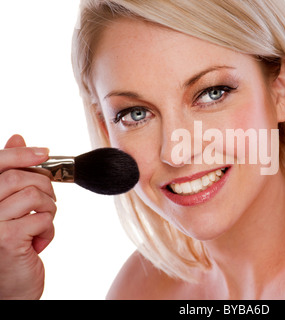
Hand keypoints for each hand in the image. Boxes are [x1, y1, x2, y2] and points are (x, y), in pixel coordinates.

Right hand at [0, 135, 56, 299]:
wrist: (11, 289)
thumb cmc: (12, 246)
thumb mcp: (10, 207)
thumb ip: (10, 175)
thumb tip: (18, 137)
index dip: (21, 153)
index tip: (45, 152)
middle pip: (18, 177)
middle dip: (44, 186)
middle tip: (47, 204)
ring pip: (34, 195)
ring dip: (48, 209)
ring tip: (42, 225)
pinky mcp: (6, 239)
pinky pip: (42, 218)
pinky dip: (49, 229)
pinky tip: (40, 243)